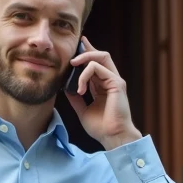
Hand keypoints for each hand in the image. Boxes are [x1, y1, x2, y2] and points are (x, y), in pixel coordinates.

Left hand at [66, 36, 142, 150]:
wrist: (112, 137)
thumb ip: (76, 97)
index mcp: (104, 85)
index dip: (88, 52)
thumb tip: (66, 88)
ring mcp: (115, 80)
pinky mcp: (117, 83)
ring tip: (72, 66)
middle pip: (100, 55)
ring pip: (101, 57)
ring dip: (84, 58)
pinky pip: (98, 69)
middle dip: (86, 50)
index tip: (78, 45)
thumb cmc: (101, 127)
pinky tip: (80, 88)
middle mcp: (111, 80)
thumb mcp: (82, 110)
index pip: (96, 64)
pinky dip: (85, 75)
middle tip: (72, 56)